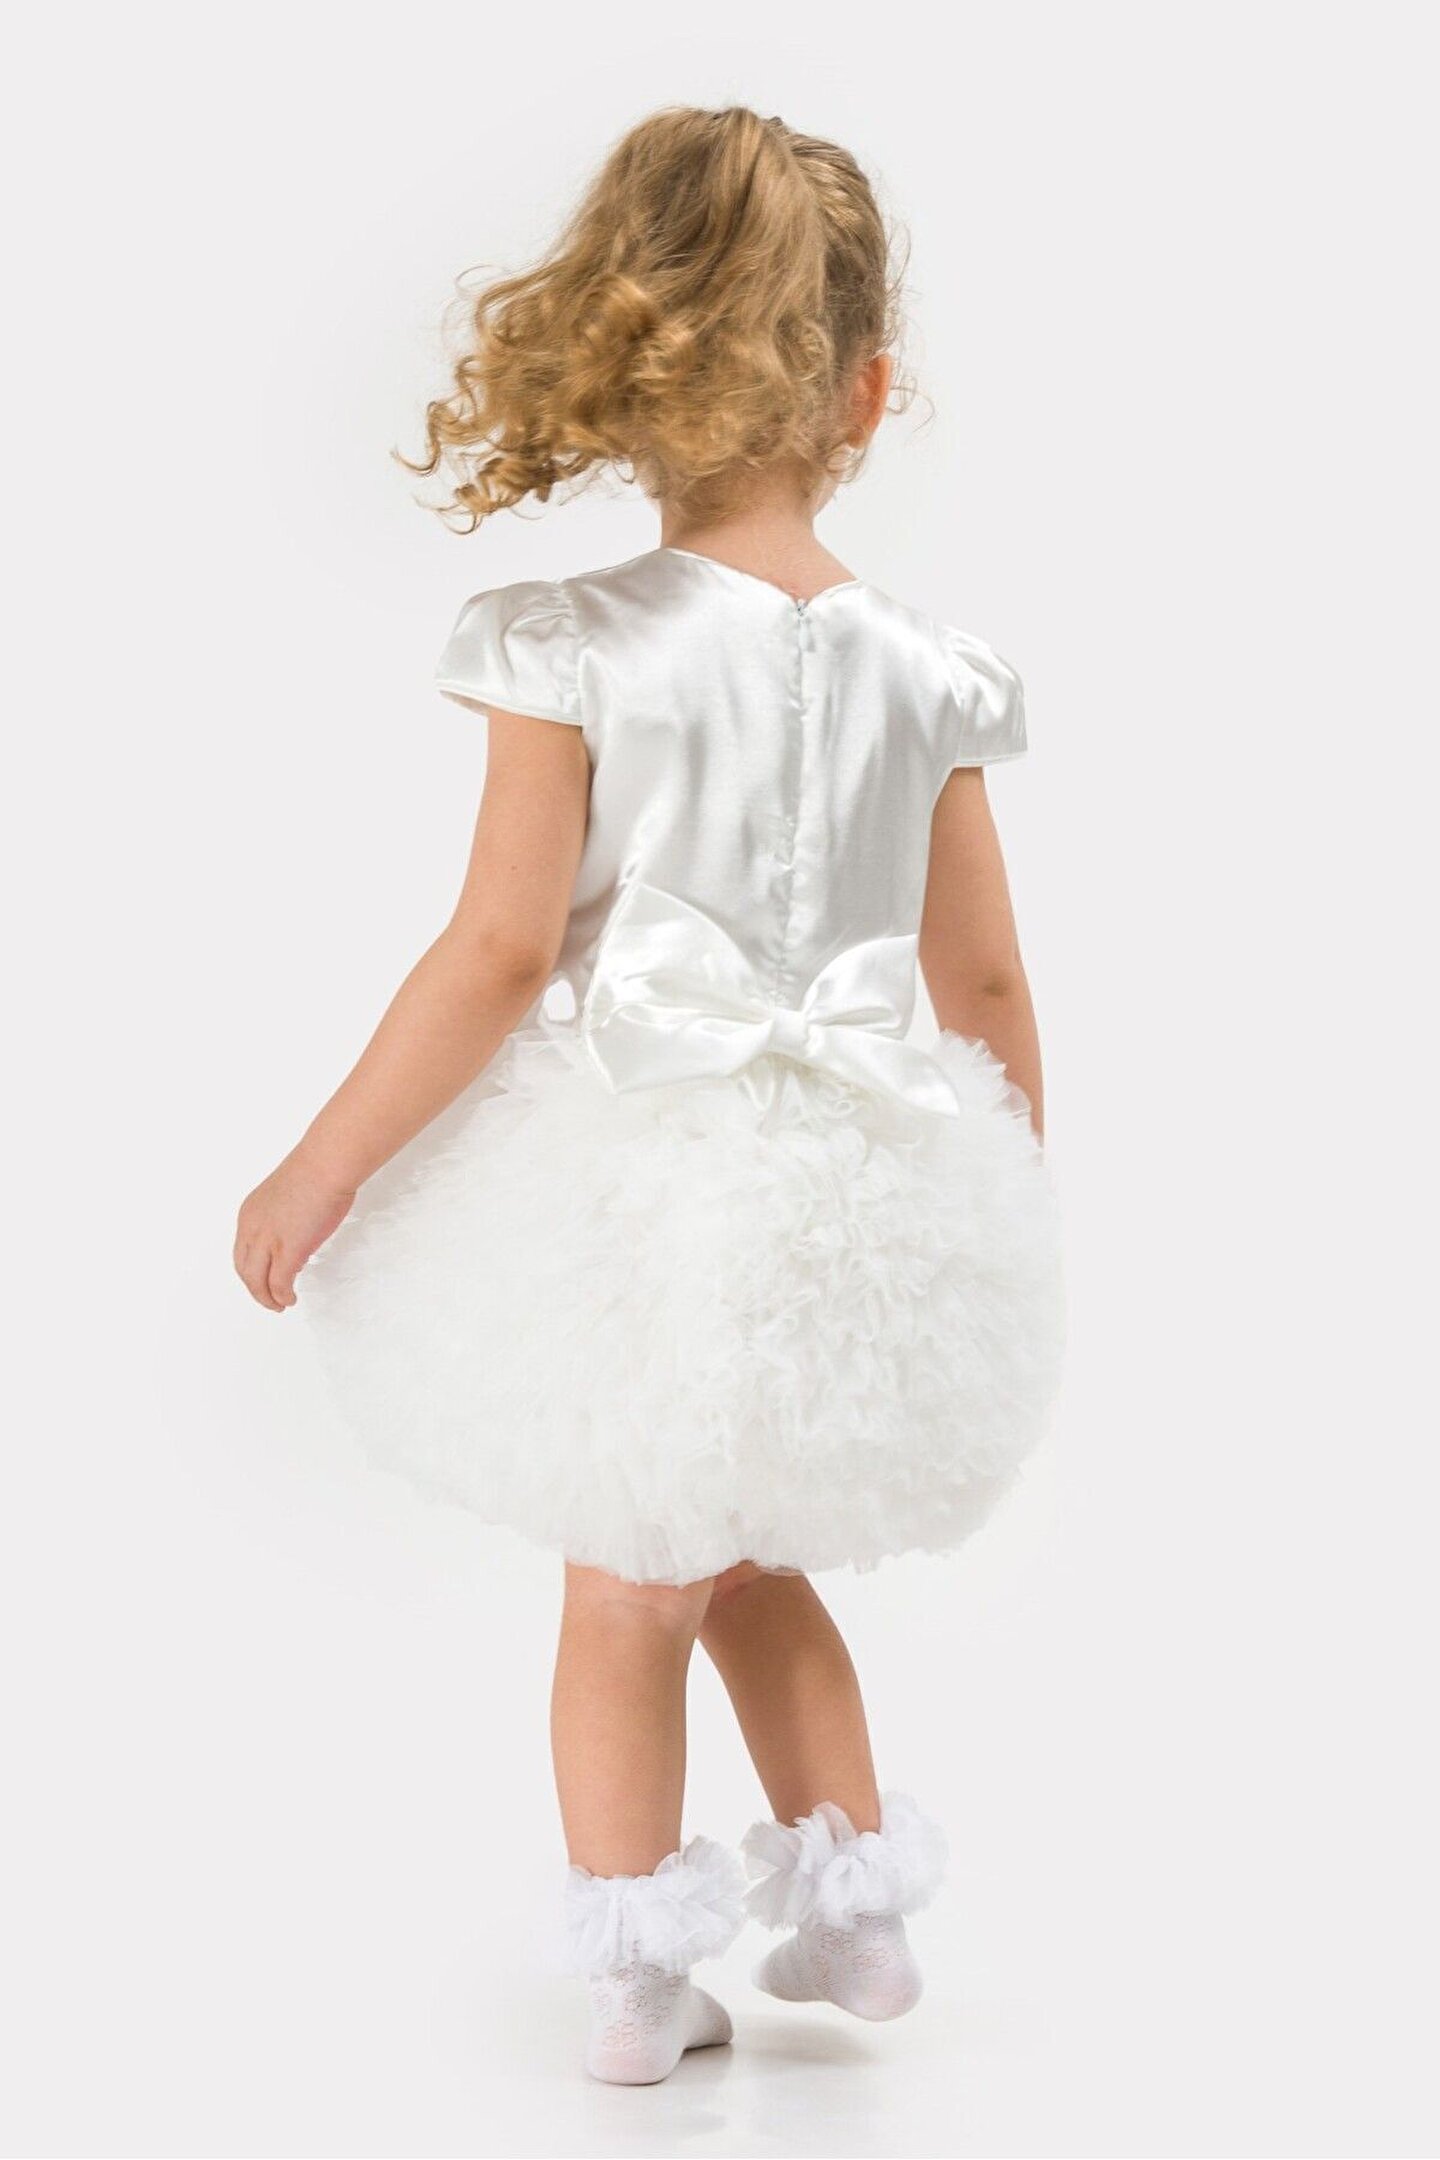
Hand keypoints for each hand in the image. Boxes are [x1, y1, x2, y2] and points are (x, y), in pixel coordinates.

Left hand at [233, 1151, 355, 1312]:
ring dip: (267, 1298)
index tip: (263, 1277)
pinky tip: (289, 1299)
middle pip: (245, 1270)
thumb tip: (297, 1233)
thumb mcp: (287, 1194)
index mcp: (249, 1213)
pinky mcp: (288, 1252)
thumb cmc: (316, 1171)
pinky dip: (282, 1296)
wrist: (325, 1165)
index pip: (242, 1251)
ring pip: (257, 1282)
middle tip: (268, 1299)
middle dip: (256, 1289)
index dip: (251, 1269)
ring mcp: (268, 1241)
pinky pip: (279, 1284)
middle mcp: (252, 1229)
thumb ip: (284, 1216)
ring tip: (279, 1304)